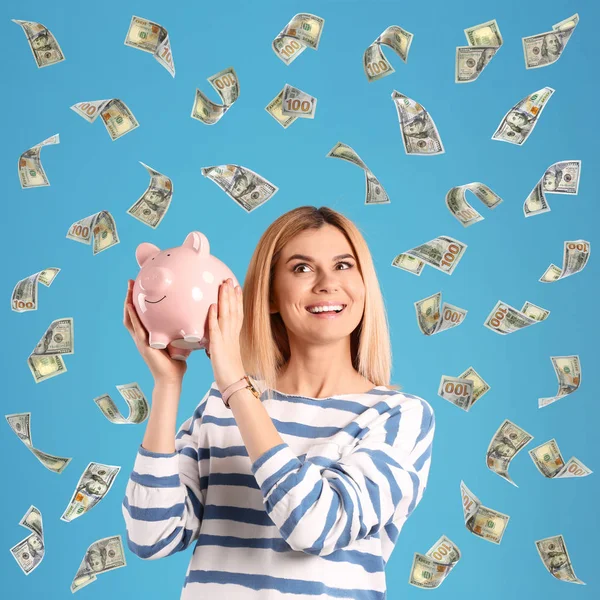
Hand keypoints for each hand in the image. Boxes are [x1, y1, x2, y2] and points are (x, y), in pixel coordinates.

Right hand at [123, 279, 187, 384]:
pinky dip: (133, 316)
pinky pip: (136, 328)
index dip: (138, 303)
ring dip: (128, 303)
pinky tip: (131, 306)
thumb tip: (193, 318)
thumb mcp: (178, 342)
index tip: (140, 288)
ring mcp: (141, 341)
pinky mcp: (144, 345)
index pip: (140, 316)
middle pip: (131, 314)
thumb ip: (180, 331)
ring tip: (129, 289)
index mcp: (149, 335)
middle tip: (131, 282)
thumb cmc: (176, 363)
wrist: (171, 379)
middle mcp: (142, 336)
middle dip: (130, 298)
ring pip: (130, 319)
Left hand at [206, 278, 245, 393]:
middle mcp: (232, 334)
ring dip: (224, 300)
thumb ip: (223, 343)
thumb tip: (217, 339)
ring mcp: (226, 339)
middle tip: (229, 279)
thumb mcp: (227, 352)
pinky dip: (214, 317)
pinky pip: (215, 329)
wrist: (234, 384)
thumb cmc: (229, 371)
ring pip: (226, 315)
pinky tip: (212, 306)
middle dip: (231, 294)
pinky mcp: (218, 346)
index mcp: (234, 336)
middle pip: (233, 310)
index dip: (237, 300)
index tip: (236, 287)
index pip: (237, 313)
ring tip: (223, 285)